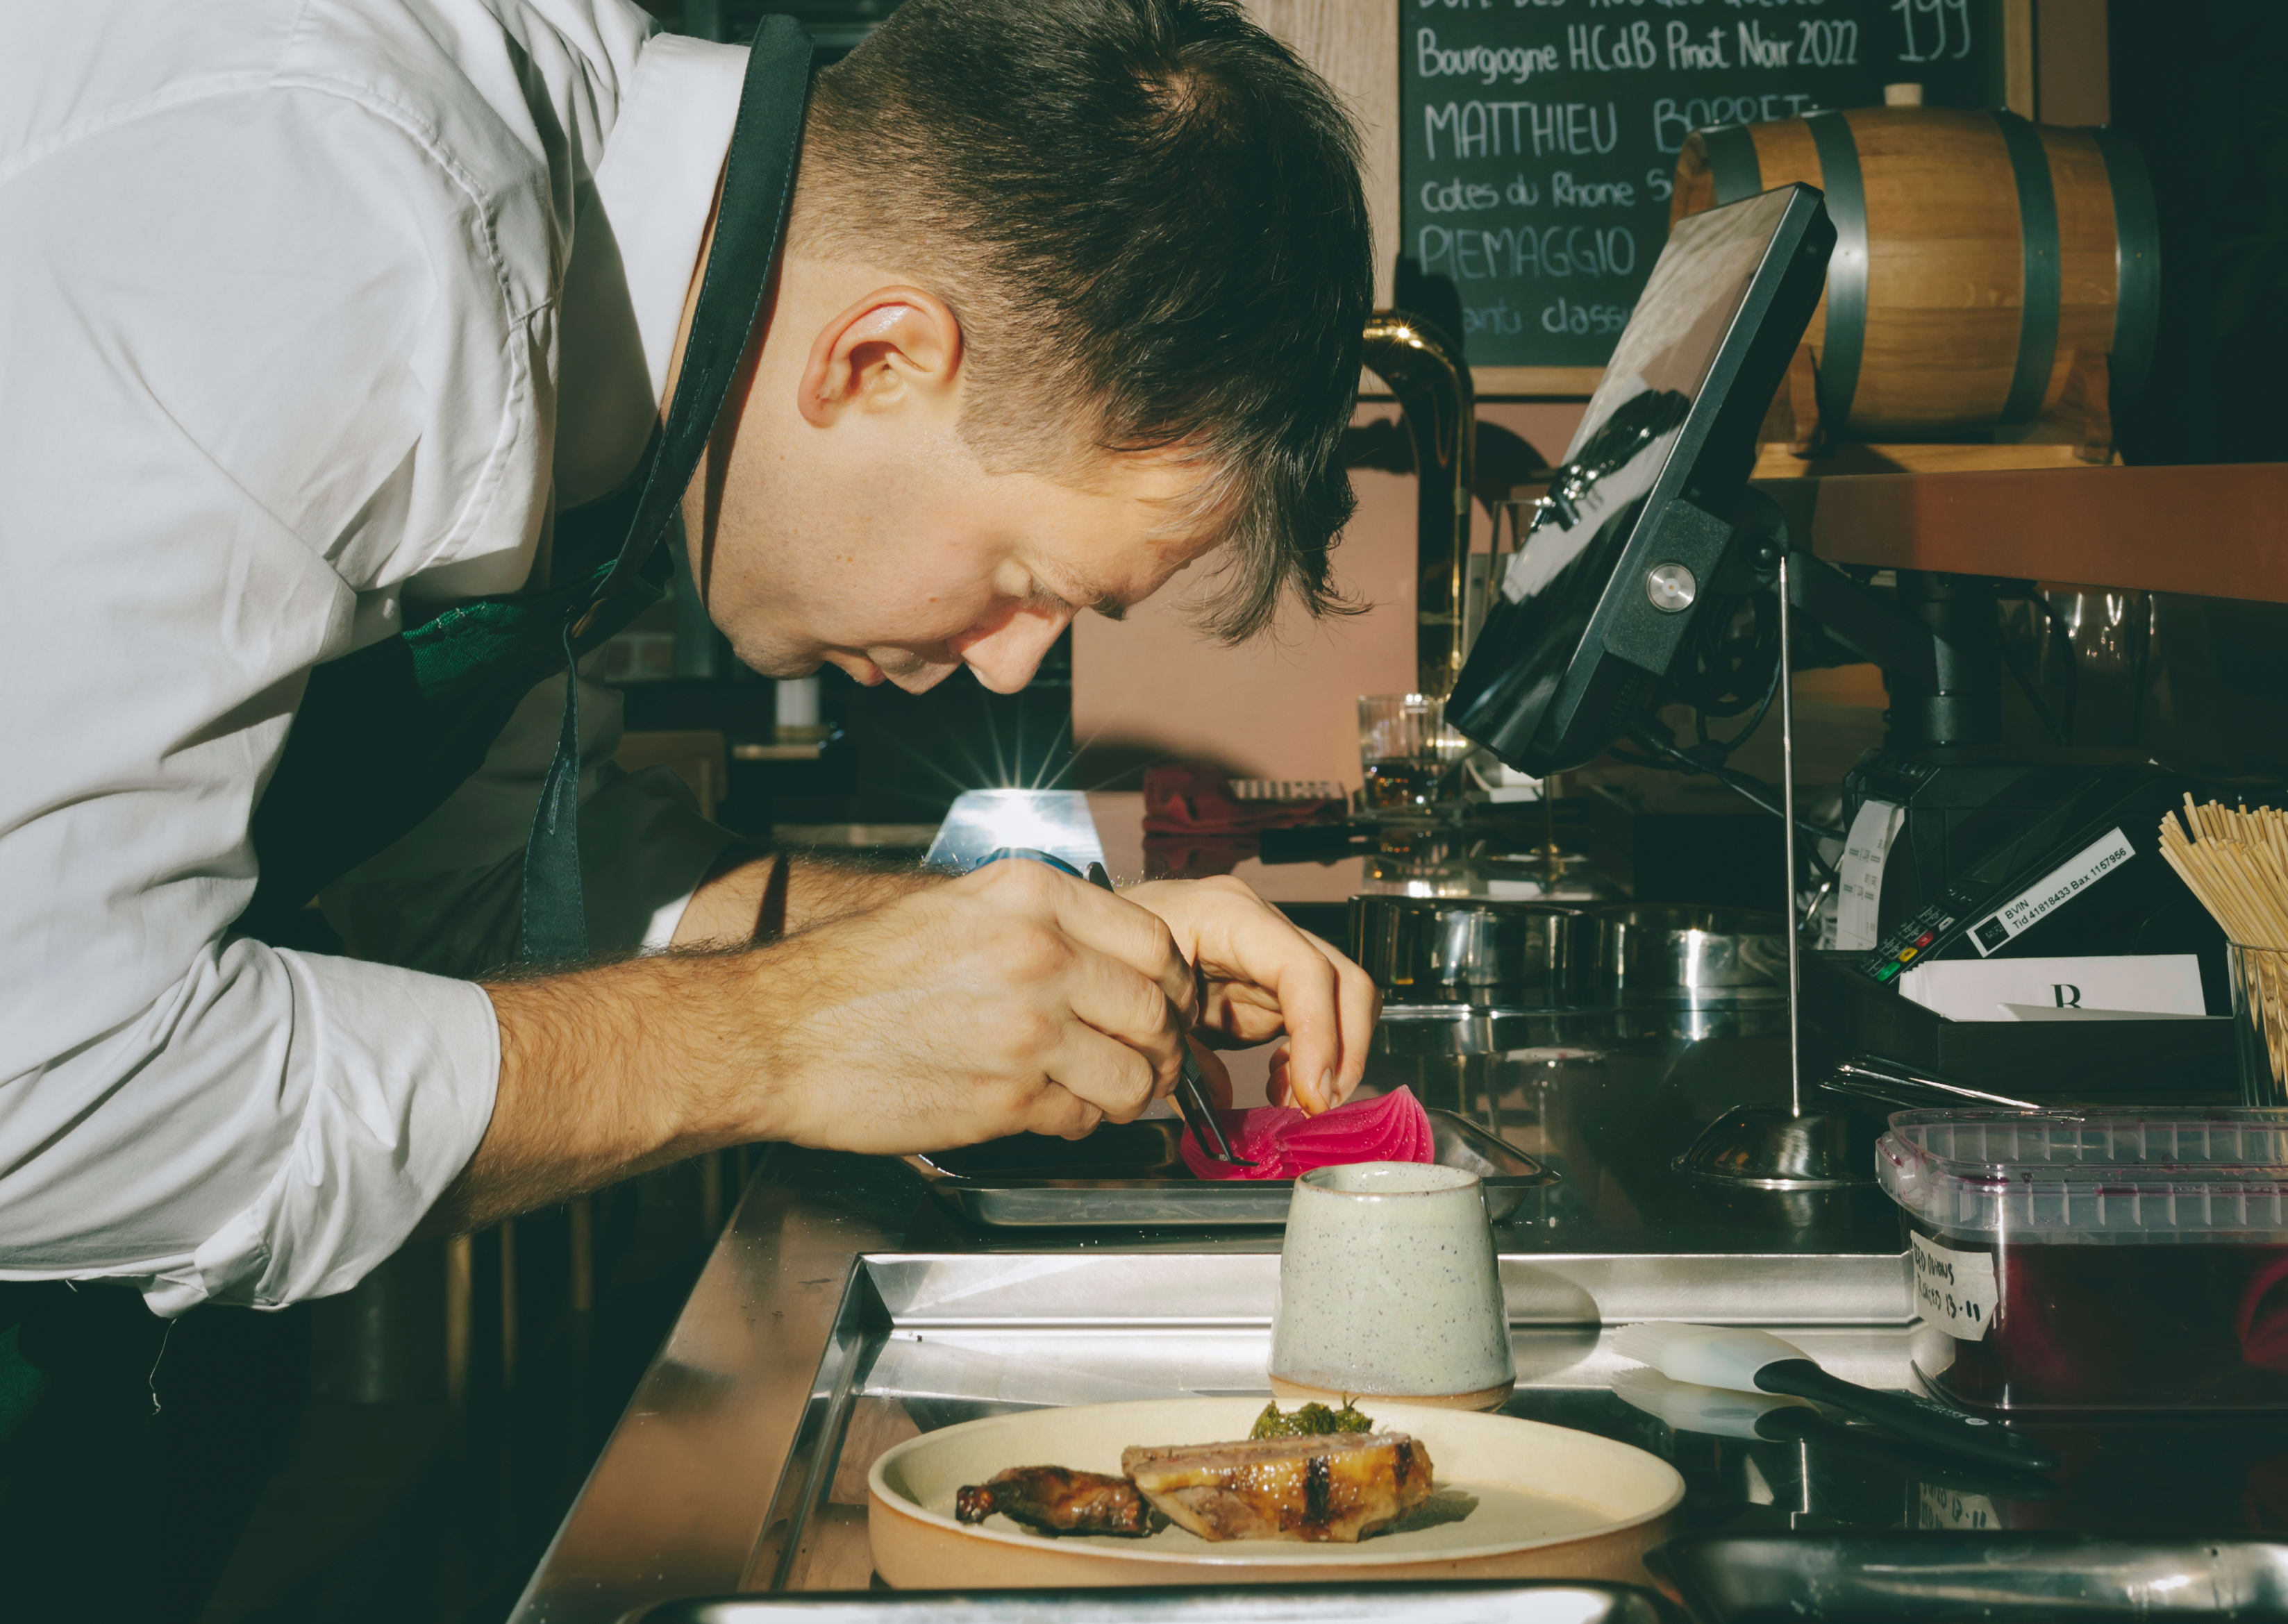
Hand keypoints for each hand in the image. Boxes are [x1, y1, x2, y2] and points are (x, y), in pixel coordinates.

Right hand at [735, 859, 1198, 1152]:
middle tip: (1153, 1060)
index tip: (1166, 1003)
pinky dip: (1082, 1122)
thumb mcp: (957, 905)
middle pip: (1158, 1011)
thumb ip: (1040, 919)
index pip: (1156, 941)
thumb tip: (1110, 955)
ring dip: (1132, 1091)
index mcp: (1033, 896)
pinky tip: (1053, 1110)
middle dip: (1164, 1045)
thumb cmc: (858, 973)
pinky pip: (1085, 1120)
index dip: (1173, 984)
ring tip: (1106, 1091)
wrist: (779, 1032)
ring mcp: (1028, 1030)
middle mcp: (1040, 954)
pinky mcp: (1008, 1100)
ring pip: (1136, 1074)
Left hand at [1118, 876, 1380, 1113]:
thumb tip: (1224, 1101)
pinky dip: (1313, 1058)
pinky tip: (1278, 1082)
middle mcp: (1265, 926)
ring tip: (1291, 1100)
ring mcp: (1276, 952)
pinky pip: (1319, 1019)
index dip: (1319, 1035)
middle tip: (1314, 1106)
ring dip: (1333, 1060)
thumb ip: (1179, 1052)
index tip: (1311, 1093)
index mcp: (1228, 915)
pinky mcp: (1275, 981)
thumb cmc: (1112, 952)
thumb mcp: (1136, 1001)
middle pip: (1346, 982)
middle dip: (1343, 1053)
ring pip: (1345, 1001)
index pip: (1303, 970)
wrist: (1100, 931)